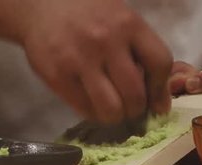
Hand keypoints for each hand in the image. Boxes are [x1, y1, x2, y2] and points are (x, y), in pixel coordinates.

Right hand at [21, 0, 172, 123]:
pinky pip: (84, 109)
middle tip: (130, 109)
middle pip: (135, 94)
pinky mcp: (57, 76)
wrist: (40, 4)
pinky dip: (93, 114)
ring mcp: (79, 60)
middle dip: (136, 109)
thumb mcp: (120, 18)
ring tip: (112, 110)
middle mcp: (106, 41)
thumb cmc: (87, 13)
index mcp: (128, 23)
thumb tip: (157, 98)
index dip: (161, 90)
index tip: (157, 104)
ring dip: (115, 116)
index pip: (160, 63)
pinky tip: (92, 104)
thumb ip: (139, 50)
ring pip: (111, 108)